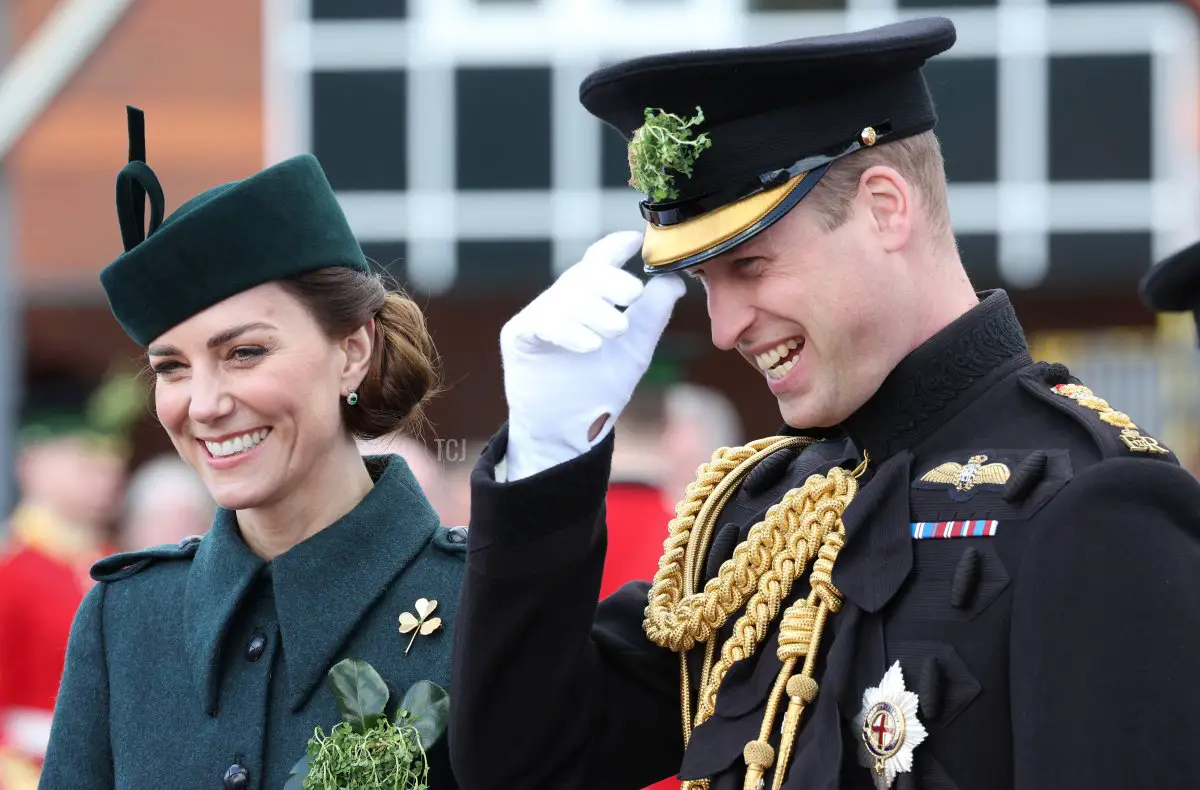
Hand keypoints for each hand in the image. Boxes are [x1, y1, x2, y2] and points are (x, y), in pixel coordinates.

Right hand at [500, 231, 685, 480]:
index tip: (635, 239)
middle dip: (611, 280)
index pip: (599, 261)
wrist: (567, 432)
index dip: (614, 246)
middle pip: (584, 274)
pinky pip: (543, 323)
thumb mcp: (635, 349)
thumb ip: (653, 315)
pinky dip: (570, 331)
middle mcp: (562, 301)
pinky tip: (590, 345)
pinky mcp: (519, 336)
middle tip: (633, 293)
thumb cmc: (597, 389)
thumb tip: (673, 281)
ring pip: (566, 297)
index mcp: (589, 299)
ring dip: (595, 311)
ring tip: (616, 330)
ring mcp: (538, 316)